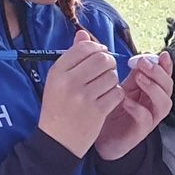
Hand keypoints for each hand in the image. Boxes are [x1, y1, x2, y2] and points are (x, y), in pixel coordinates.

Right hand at [37, 32, 122, 156]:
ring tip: (104, 88)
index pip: (84, 48)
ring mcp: (83, 98)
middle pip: (102, 59)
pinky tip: (108, 99)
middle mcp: (69, 82)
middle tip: (106, 71)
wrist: (57, 141)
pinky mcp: (97, 111)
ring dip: (113, 80)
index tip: (100, 55)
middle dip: (109, 63)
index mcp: (58, 72)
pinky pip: (117, 93)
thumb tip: (83, 33)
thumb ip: (72, 56)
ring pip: (112, 76)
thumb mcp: (58, 81)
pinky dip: (116, 95)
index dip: (97, 49)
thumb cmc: (58, 108)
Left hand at [95, 51, 173, 161]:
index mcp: (145, 89)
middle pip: (168, 86)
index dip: (164, 64)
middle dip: (159, 72)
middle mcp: (150, 102)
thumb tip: (83, 34)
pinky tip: (125, 101)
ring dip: (154, 89)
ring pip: (164, 103)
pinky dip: (138, 109)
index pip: (162, 74)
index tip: (157, 54)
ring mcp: (148, 118)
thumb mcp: (104, 83)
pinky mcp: (139, 131)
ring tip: (139, 79)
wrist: (97, 138)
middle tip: (143, 63)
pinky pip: (146, 119)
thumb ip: (97, 60)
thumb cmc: (103, 109)